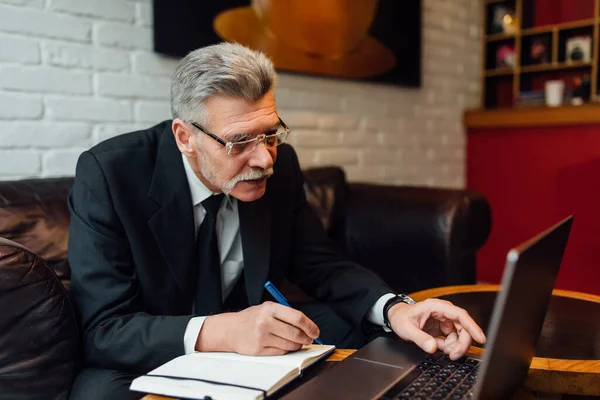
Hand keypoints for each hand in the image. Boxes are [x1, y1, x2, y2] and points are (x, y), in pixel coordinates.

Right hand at [196, 301, 319, 355]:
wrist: (231, 329)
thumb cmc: (253, 318)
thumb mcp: (268, 309)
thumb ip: (286, 315)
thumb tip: (308, 327)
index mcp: (270, 308)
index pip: (297, 317)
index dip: (310, 326)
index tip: (316, 331)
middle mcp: (265, 322)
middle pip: (295, 333)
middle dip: (306, 338)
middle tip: (309, 339)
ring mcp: (261, 337)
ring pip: (290, 345)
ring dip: (297, 345)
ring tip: (296, 342)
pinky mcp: (259, 350)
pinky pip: (281, 352)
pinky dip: (286, 350)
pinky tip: (283, 345)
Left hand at [387, 298, 485, 359]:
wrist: (395, 316)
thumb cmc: (401, 317)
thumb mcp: (406, 329)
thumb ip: (420, 338)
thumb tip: (433, 348)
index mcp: (436, 307)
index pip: (460, 315)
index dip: (472, 327)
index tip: (480, 339)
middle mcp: (443, 312)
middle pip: (463, 328)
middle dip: (462, 343)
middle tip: (454, 356)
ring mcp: (444, 320)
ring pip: (459, 335)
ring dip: (455, 346)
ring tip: (443, 351)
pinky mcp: (443, 328)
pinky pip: (452, 339)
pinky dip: (448, 346)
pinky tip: (438, 346)